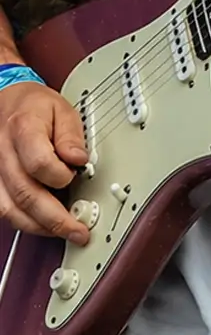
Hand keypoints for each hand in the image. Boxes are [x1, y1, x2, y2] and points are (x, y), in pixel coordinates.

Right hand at [0, 80, 89, 244]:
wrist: (8, 103)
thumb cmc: (34, 107)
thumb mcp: (62, 108)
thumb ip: (71, 135)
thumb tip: (79, 160)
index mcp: (23, 128)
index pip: (39, 163)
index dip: (60, 175)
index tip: (76, 173)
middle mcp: (3, 153)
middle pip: (25, 194)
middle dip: (55, 218)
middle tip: (78, 229)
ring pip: (10, 210)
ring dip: (39, 227)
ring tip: (64, 231)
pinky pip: (4, 211)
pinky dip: (25, 222)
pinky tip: (44, 224)